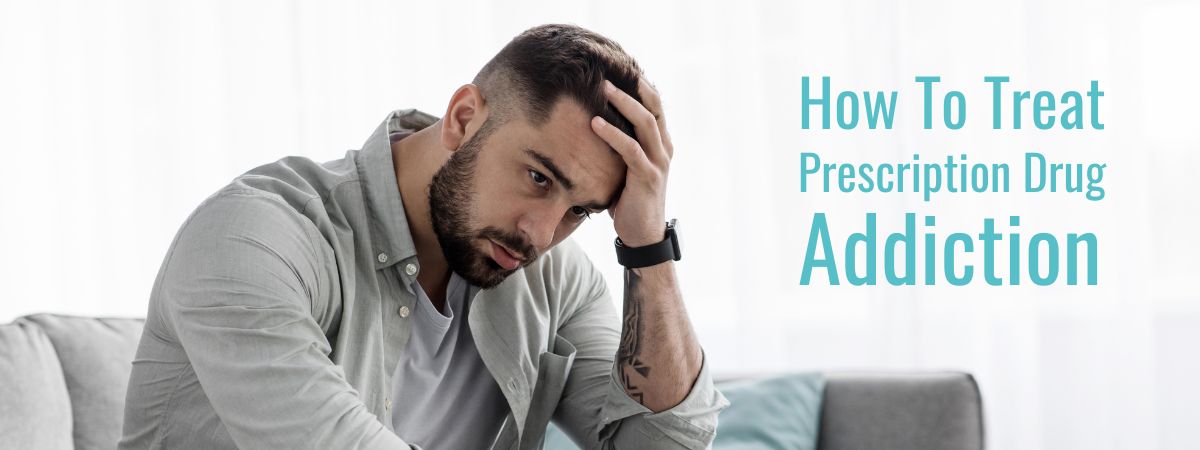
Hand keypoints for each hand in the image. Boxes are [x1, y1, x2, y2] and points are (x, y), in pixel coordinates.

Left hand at [590, 78, 673, 247]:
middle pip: (654, 108)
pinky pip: (631, 150)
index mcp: (662, 144)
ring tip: (603, 88)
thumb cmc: (630, 201)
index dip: (642, 86)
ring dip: (624, 103)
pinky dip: (612, 134)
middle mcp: (664, 149)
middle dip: (633, 88)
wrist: (643, 235)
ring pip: (646, 124)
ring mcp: (659, 163)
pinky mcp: (648, 177)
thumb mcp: (627, 168)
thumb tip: (594, 127)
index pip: (656, 107)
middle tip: (610, 72)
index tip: (622, 68)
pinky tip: (595, 123)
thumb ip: (622, 148)